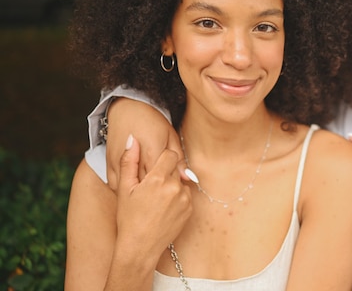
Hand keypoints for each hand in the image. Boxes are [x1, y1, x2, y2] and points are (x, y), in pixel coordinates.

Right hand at [105, 98, 188, 190]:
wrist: (126, 110)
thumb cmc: (151, 121)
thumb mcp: (171, 136)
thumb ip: (179, 159)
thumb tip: (189, 178)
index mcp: (152, 153)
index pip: (165, 178)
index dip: (170, 181)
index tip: (172, 180)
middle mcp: (135, 162)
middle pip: (151, 186)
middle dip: (158, 187)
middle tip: (162, 184)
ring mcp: (120, 166)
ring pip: (134, 189)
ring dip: (143, 191)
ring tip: (149, 187)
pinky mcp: (109, 169)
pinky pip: (119, 189)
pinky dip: (128, 190)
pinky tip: (135, 187)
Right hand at [114, 134, 192, 261]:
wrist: (140, 248)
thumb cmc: (129, 218)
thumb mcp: (124, 188)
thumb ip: (128, 161)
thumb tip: (132, 139)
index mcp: (158, 179)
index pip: (170, 154)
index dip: (161, 158)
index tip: (154, 165)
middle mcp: (175, 187)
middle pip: (175, 167)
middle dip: (165, 172)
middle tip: (152, 185)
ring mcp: (185, 198)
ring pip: (180, 180)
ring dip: (171, 184)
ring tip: (156, 199)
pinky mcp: (190, 208)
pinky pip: (185, 194)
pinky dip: (177, 197)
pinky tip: (163, 207)